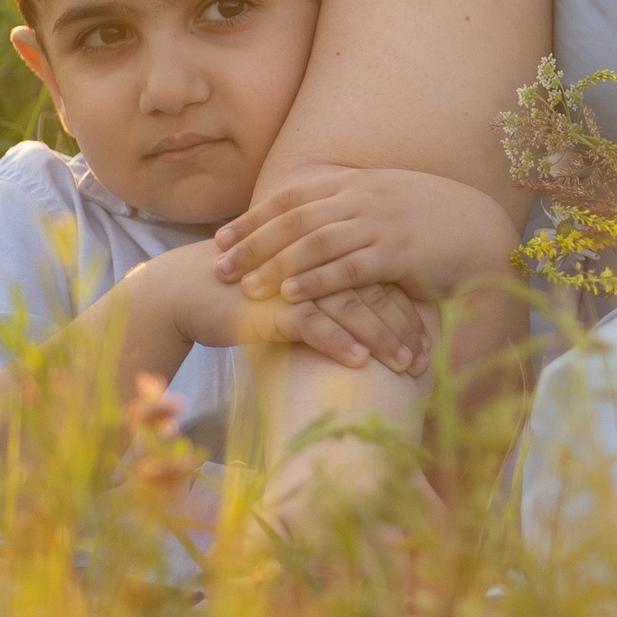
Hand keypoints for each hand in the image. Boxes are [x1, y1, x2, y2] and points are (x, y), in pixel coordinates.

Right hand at [136, 244, 431, 378]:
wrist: (186, 291)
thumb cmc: (246, 293)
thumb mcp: (295, 286)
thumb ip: (330, 292)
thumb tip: (372, 316)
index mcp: (327, 251)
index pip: (379, 279)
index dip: (407, 309)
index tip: (431, 339)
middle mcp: (316, 261)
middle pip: (374, 291)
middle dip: (403, 328)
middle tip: (426, 359)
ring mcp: (293, 281)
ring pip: (350, 307)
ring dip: (382, 337)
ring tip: (406, 364)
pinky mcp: (268, 305)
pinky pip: (310, 323)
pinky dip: (337, 341)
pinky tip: (359, 362)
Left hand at [212, 165, 518, 306]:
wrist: (481, 230)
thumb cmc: (432, 221)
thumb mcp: (385, 203)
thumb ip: (348, 207)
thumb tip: (309, 222)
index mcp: (357, 183)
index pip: (292, 197)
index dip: (253, 218)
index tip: (220, 238)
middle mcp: (364, 197)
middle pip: (295, 220)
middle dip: (253, 244)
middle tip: (219, 268)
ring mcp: (382, 222)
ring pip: (316, 242)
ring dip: (277, 264)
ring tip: (247, 287)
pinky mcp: (398, 252)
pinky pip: (348, 267)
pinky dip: (316, 280)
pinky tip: (290, 295)